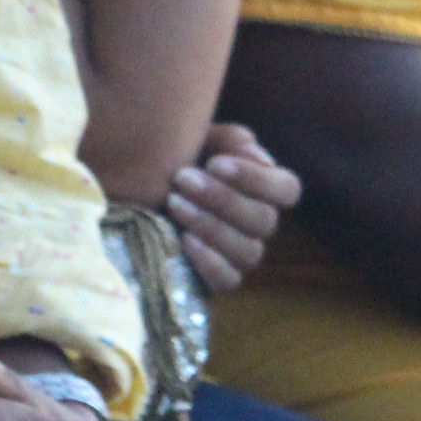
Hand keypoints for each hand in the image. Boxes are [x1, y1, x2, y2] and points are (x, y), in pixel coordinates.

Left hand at [169, 125, 296, 292]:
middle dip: (222, 199)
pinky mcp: (218, 280)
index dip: (257, 178)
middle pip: (265, 220)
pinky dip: (209, 261)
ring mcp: (240, 255)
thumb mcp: (198, 141)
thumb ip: (231, 140)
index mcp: (261, 191)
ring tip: (174, 203)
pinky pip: (228, 279)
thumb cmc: (174, 163)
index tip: (215, 164)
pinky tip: (184, 240)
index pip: (287, 189)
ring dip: (211, 225)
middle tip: (182, 178)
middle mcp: (257, 225)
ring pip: (248, 250)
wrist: (132, 194)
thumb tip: (259, 158)